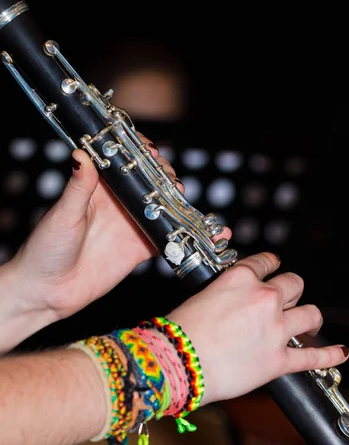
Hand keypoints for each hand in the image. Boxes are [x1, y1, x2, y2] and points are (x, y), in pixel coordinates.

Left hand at [9, 132, 229, 323]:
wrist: (47, 292)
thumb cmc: (45, 249)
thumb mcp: (63, 215)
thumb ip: (78, 187)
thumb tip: (82, 154)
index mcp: (99, 188)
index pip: (125, 161)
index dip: (140, 152)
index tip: (151, 152)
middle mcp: (118, 203)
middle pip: (151, 182)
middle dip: (166, 176)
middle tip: (171, 182)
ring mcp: (131, 226)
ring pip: (164, 208)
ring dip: (180, 203)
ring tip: (187, 202)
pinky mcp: (140, 250)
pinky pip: (168, 240)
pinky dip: (188, 237)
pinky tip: (207, 235)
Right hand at [167, 251, 348, 404]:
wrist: (177, 361)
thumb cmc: (180, 331)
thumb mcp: (201, 296)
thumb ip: (225, 294)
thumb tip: (232, 303)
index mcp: (242, 278)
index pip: (267, 262)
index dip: (271, 265)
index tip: (273, 269)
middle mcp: (264, 298)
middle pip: (294, 284)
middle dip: (292, 290)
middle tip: (287, 300)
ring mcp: (275, 329)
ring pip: (310, 314)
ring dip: (310, 317)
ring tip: (309, 322)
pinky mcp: (279, 360)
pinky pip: (313, 357)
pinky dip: (329, 355)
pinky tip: (339, 352)